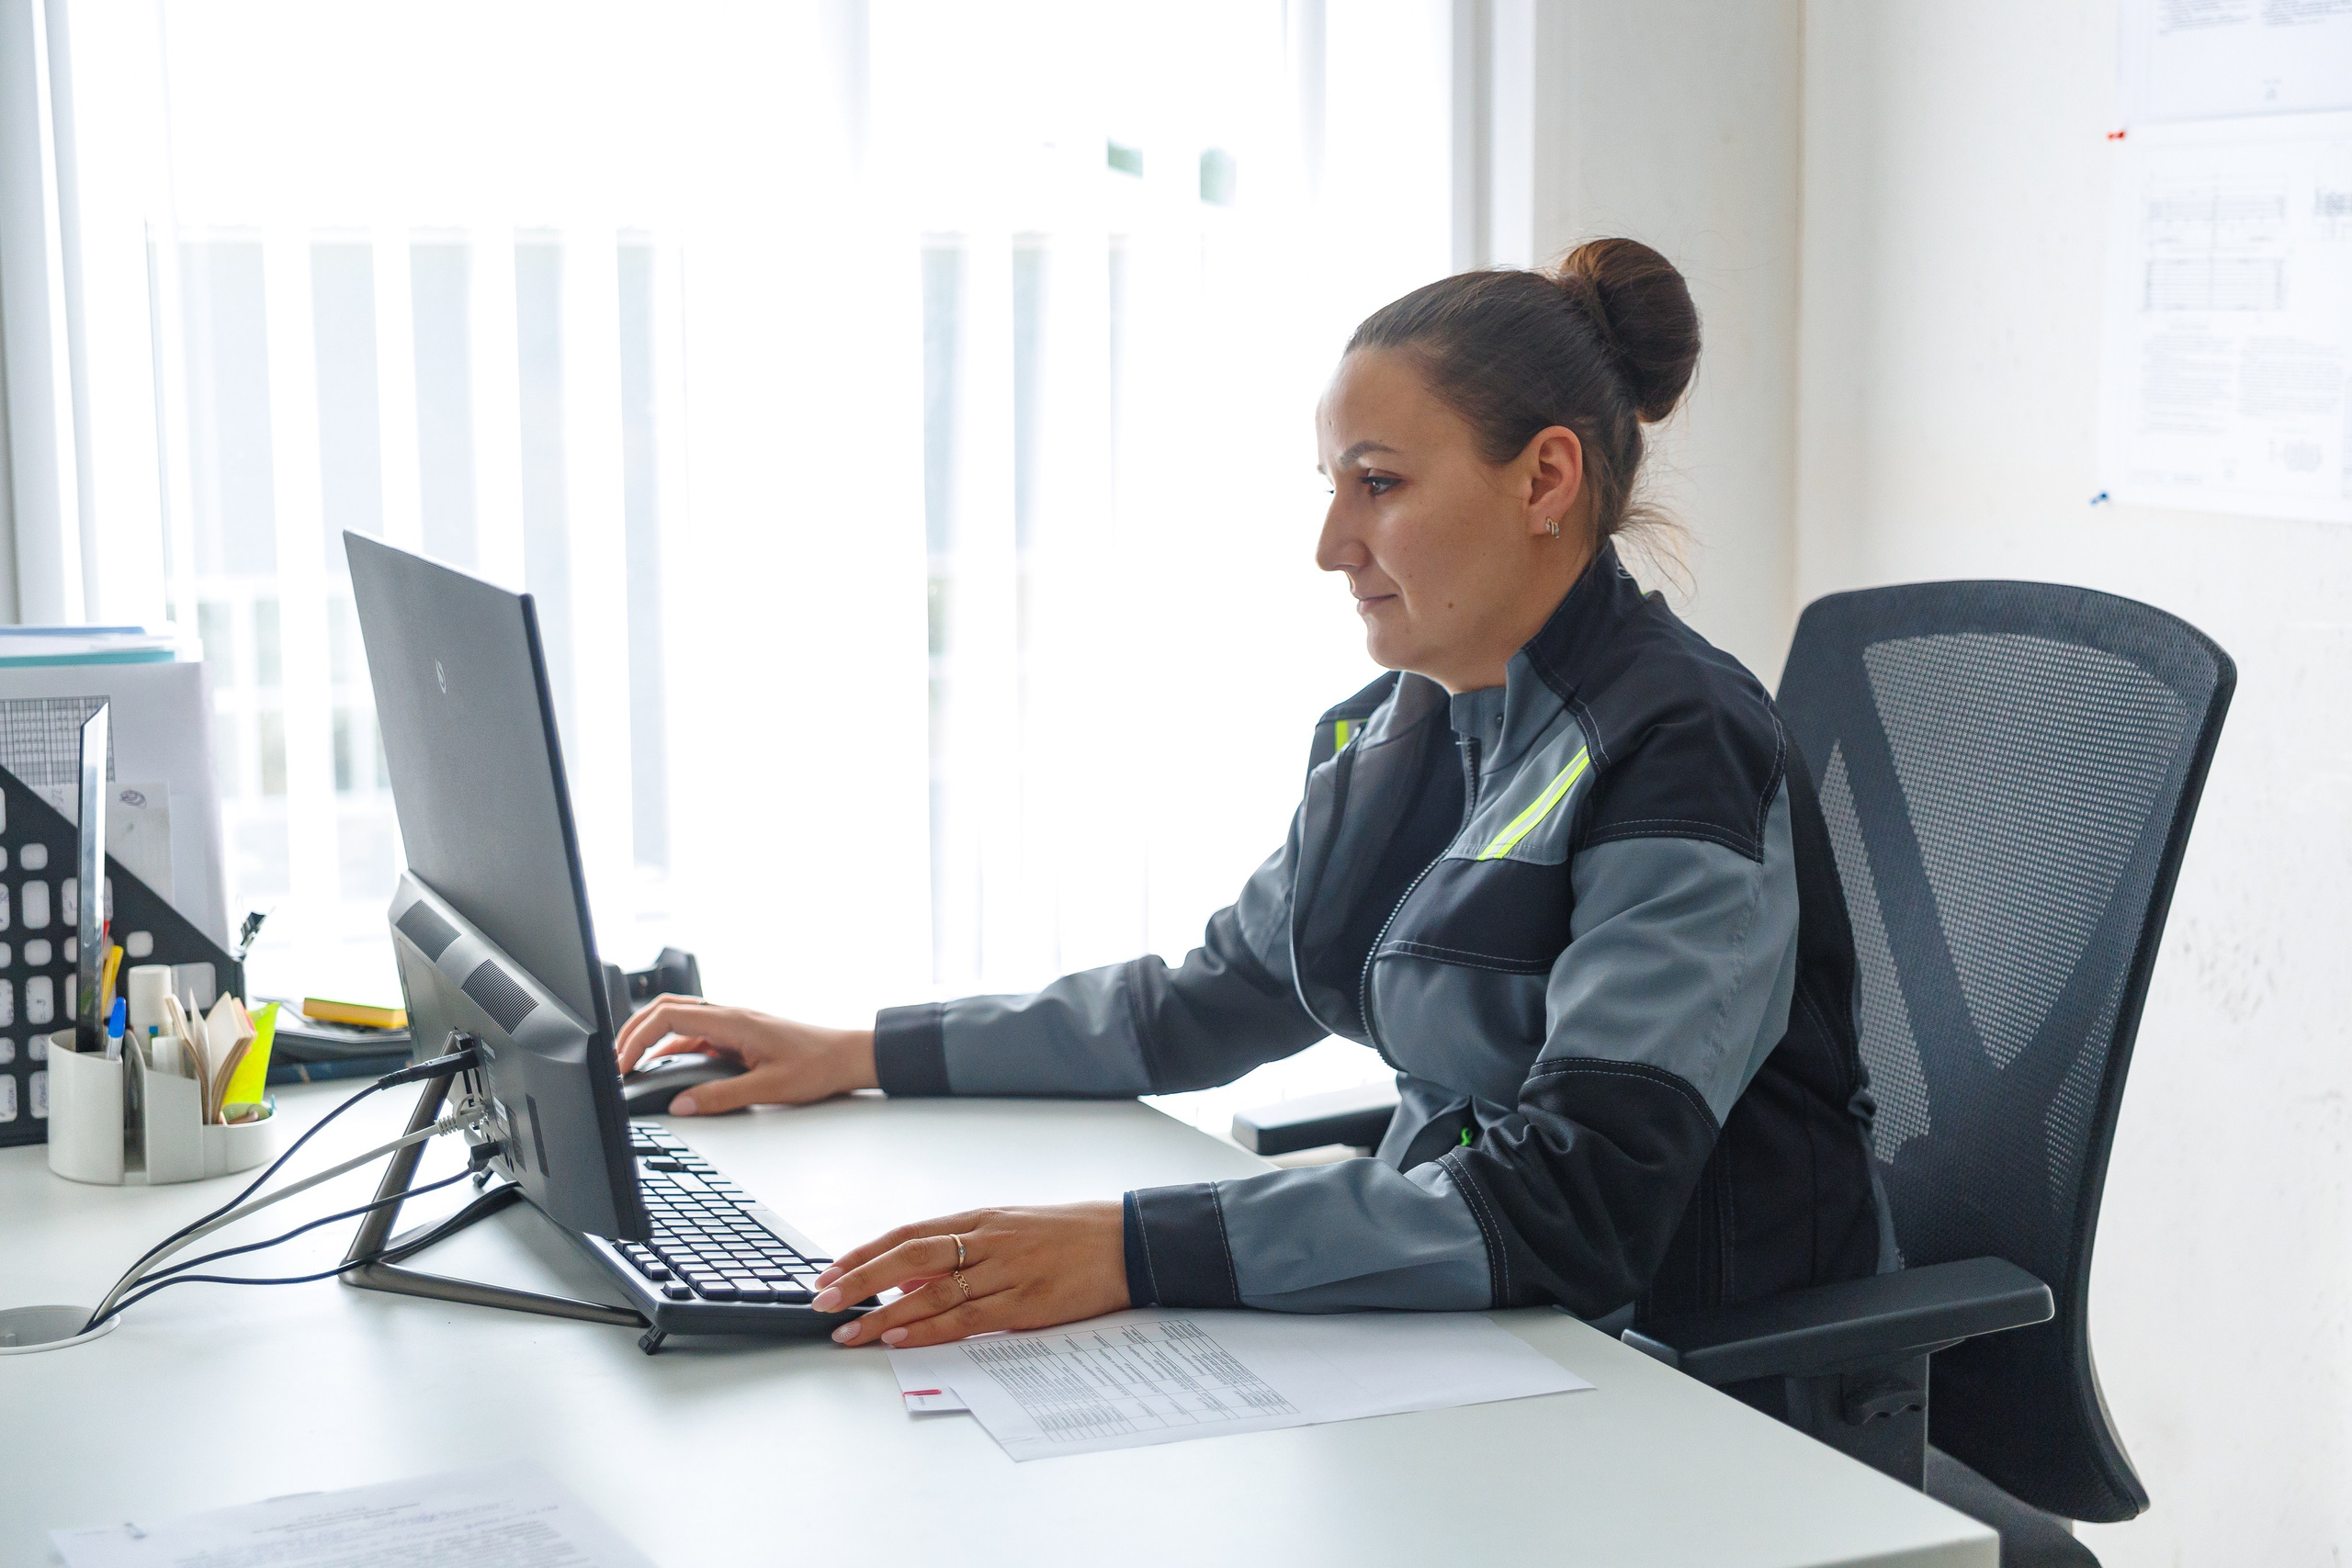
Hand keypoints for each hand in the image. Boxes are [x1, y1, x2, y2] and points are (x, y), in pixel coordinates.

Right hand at [611, 995, 876, 1113]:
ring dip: (652, 1039)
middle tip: (615, 1061)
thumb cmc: (818, 1065)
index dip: (637, 1038)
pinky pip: (697, 1037)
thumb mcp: (768, 1089)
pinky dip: (673, 1049)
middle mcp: (729, 1016)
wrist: (848, 1056)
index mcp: (732, 1021)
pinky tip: (666, 1070)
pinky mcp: (738, 1036)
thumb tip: (681, 1106)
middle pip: (666, 1010)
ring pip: (680, 1021)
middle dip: (634, 1031)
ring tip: (631, 1065)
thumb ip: (721, 1097)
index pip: (668, 1016)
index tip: (623, 1064)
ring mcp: (733, 1024)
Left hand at [813, 1203, 1128, 1347]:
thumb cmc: (1069, 1236)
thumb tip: (910, 1280)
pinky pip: (969, 1316)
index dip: (865, 1253)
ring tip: (849, 1331)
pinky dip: (931, 1327)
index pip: (909, 1232)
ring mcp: (1008, 1270)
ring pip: (932, 1291)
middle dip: (860, 1280)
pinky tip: (902, 1335)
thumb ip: (963, 1250)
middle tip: (822, 1300)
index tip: (830, 1271)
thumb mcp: (1012, 1229)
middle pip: (910, 1256)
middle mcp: (988, 1239)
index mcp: (982, 1218)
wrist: (1128, 1242)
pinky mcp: (1028, 1302)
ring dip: (884, 1314)